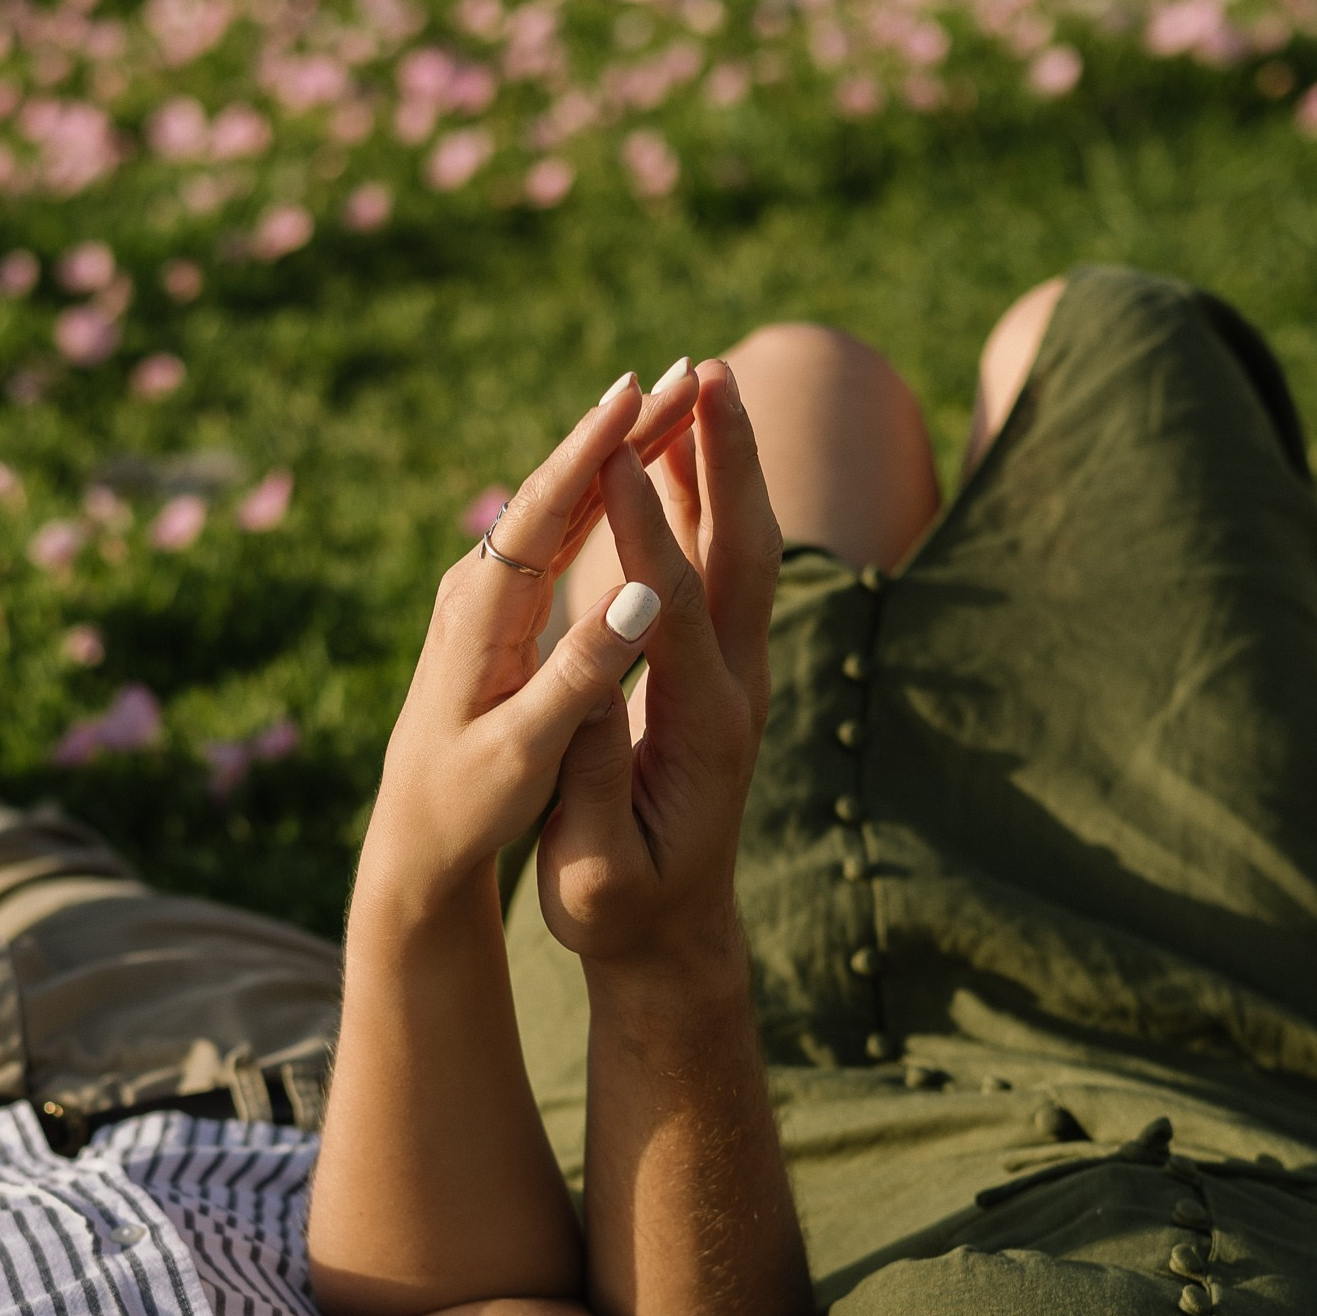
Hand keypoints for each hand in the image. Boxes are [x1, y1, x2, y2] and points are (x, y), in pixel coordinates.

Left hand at [355, 362, 703, 929]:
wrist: (420, 837)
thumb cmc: (469, 803)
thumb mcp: (525, 750)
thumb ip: (579, 676)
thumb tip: (638, 598)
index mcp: (480, 615)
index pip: (537, 513)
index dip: (587, 451)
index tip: (633, 394)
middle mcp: (479, 588)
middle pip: (554, 491)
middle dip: (617, 430)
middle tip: (681, 372)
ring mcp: (490, 593)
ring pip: (561, 505)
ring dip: (616, 451)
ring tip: (672, 398)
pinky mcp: (505, 607)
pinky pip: (560, 533)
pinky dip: (602, 491)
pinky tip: (634, 460)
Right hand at [537, 358, 777, 974]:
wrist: (673, 942)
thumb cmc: (618, 912)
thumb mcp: (591, 870)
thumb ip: (586, 781)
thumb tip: (573, 691)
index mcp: (701, 731)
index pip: (674, 610)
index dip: (645, 531)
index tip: (619, 455)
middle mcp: (735, 689)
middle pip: (743, 553)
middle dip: (728, 460)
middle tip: (711, 373)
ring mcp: (736, 676)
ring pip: (741, 549)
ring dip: (725, 463)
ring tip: (704, 378)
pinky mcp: (719, 673)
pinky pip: (718, 570)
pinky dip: (704, 502)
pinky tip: (678, 450)